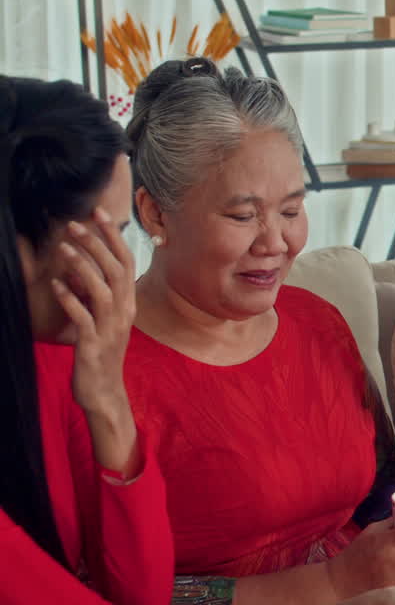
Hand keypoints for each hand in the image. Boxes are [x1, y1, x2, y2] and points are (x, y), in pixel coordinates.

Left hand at [54, 210, 140, 476]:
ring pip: (103, 290)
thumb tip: (79, 268)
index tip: (100, 212)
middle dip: (97, 244)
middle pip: (117, 270)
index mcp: (128, 304)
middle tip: (75, 223)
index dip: (114, 236)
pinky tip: (56, 284)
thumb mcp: (103, 320)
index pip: (127, 262)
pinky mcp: (93, 344)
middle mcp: (124, 312)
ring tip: (64, 248)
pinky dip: (70, 298)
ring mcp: (110, 328)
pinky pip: (83, 316)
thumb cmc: (100, 353)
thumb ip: (96, 295)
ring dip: (83, 266)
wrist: (103, 392)